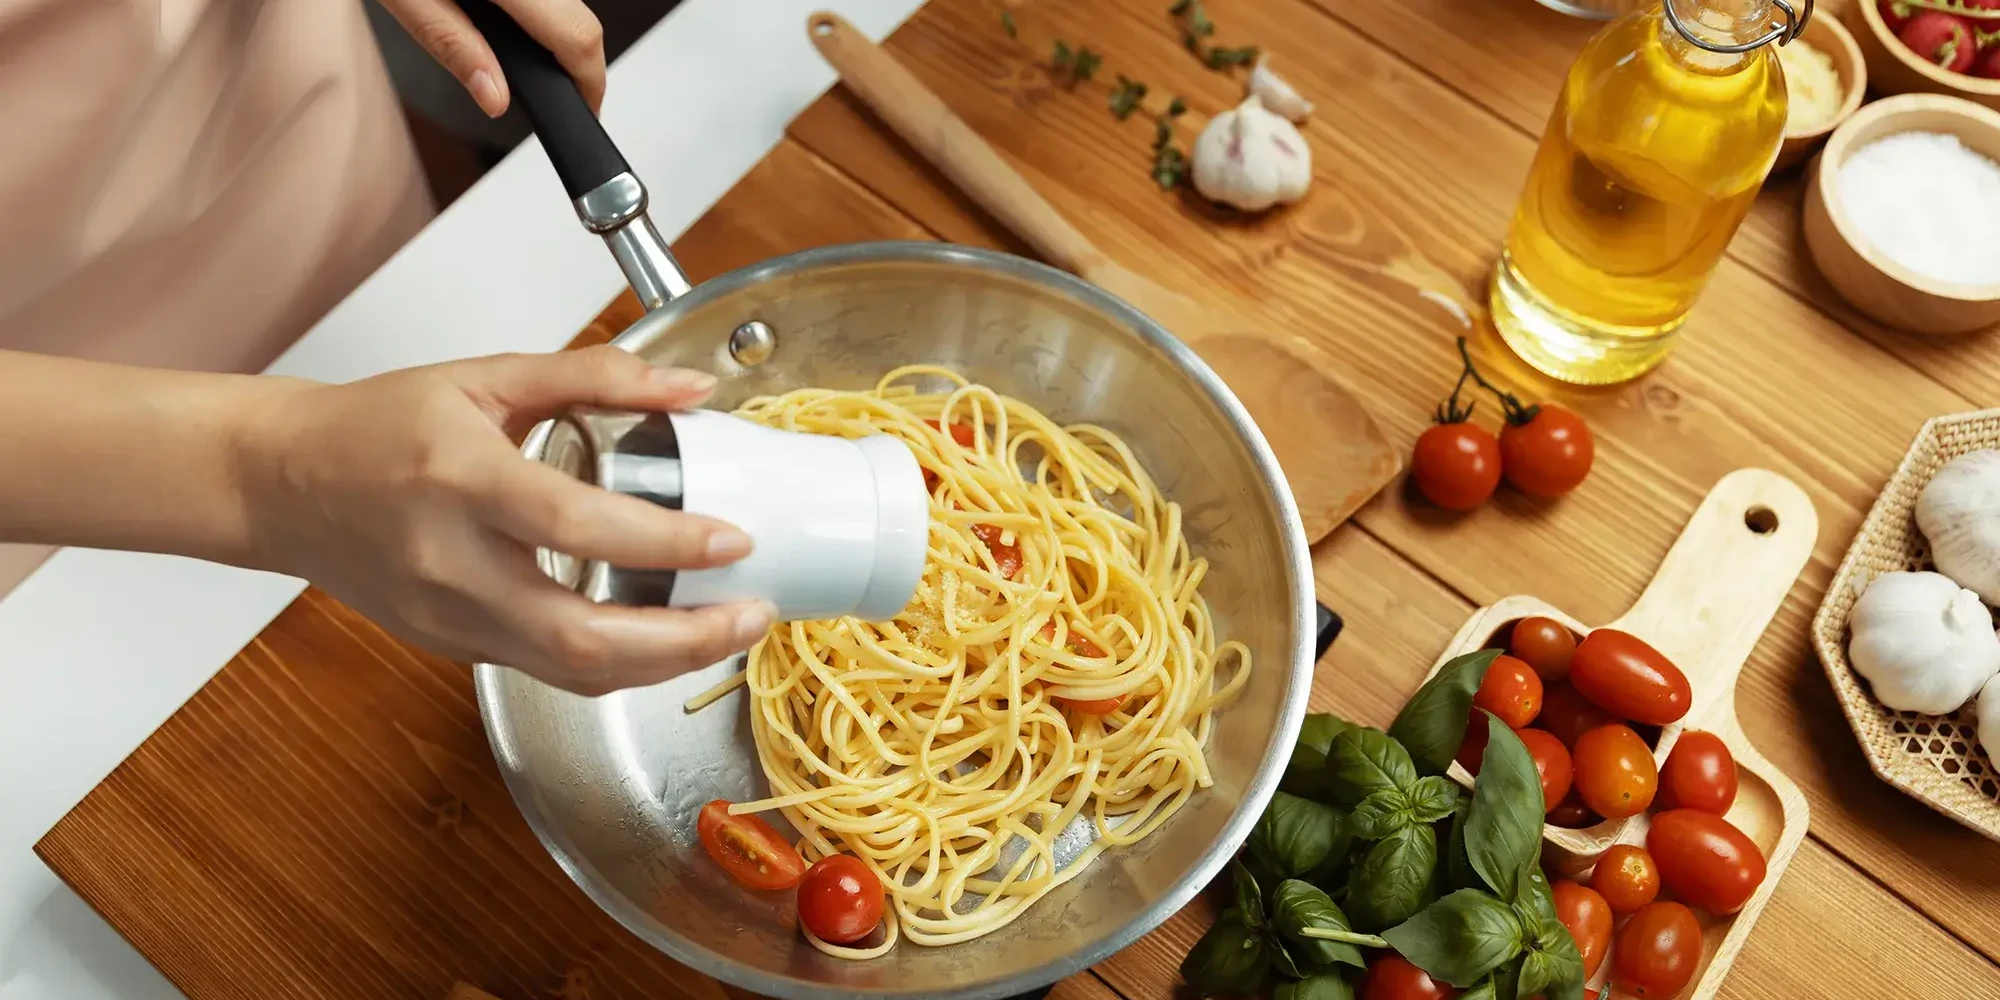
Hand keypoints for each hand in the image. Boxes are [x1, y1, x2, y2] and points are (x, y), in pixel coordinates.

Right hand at [235, 346, 772, 695]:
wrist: (281, 484)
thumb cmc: (377, 426)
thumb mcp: (488, 375)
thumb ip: (597, 376)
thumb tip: (692, 387)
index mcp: (460, 480)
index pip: (578, 527)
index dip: (668, 544)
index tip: (734, 540)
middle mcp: (453, 564)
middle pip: (583, 640)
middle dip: (685, 641)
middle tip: (751, 615)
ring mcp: (450, 620)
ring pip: (572, 674)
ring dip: (663, 665)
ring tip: (725, 631)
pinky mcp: (453, 649)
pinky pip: (549, 672)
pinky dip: (617, 663)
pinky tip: (662, 637)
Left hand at [379, 0, 606, 116]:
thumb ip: (452, 46)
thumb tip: (494, 96)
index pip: (577, 35)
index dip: (590, 83)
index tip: (587, 109)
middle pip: (581, 18)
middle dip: (579, 63)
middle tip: (559, 98)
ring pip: (568, 1)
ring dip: (560, 33)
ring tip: (533, 65)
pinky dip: (542, 10)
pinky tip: (512, 22)